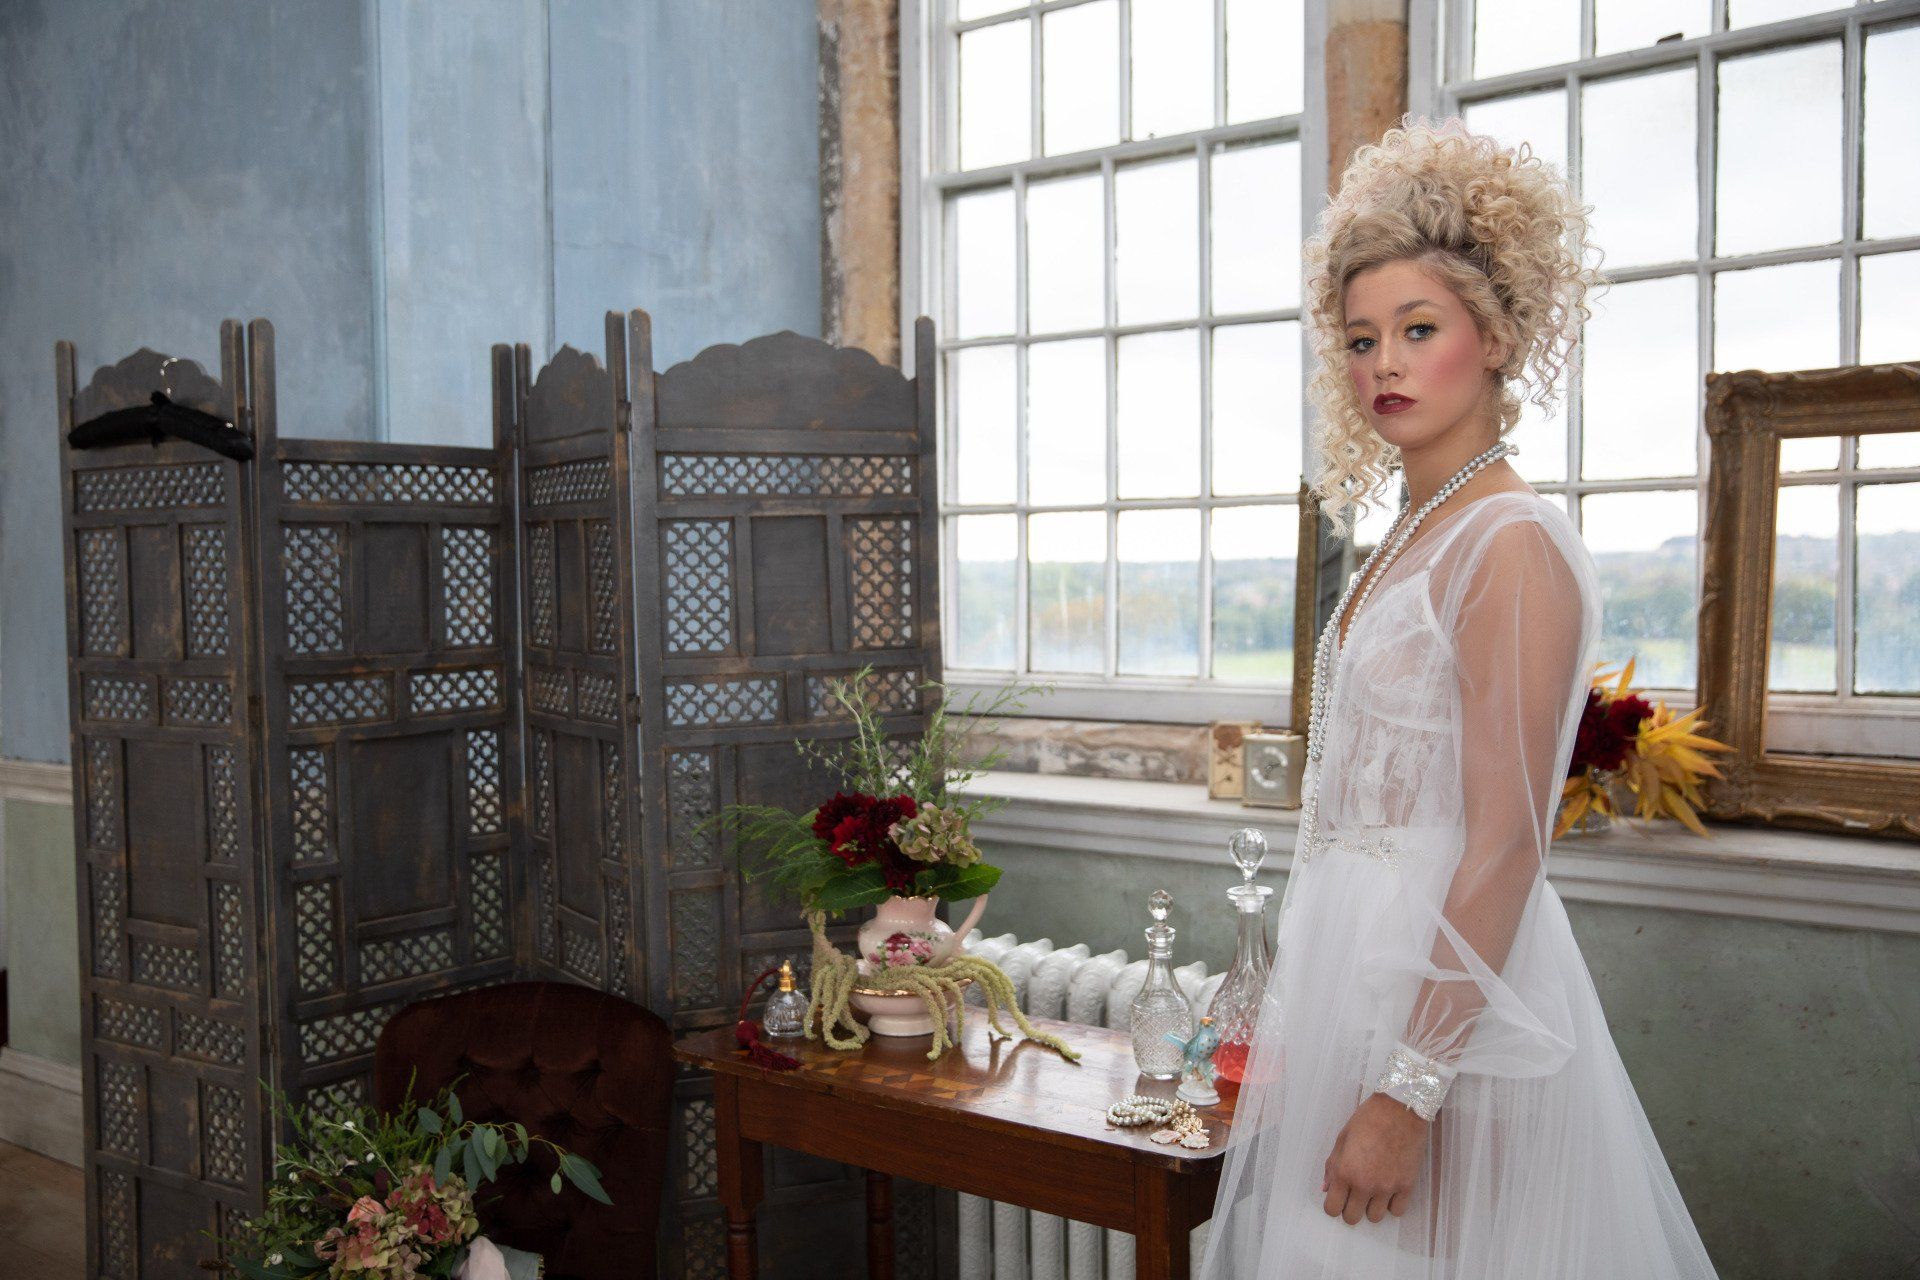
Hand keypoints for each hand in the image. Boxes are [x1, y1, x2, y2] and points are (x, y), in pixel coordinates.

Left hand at [1321, 1091, 1428, 1224]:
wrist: (1400, 1110)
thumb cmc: (1368, 1120)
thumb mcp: (1342, 1139)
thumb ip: (1332, 1166)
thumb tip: (1325, 1188)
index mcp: (1344, 1172)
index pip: (1332, 1209)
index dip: (1333, 1205)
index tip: (1338, 1198)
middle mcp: (1364, 1184)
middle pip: (1352, 1218)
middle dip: (1350, 1209)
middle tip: (1354, 1195)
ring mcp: (1387, 1187)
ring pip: (1375, 1218)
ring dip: (1371, 1207)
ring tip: (1374, 1190)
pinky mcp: (1406, 1186)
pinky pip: (1397, 1211)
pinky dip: (1392, 1204)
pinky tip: (1389, 1190)